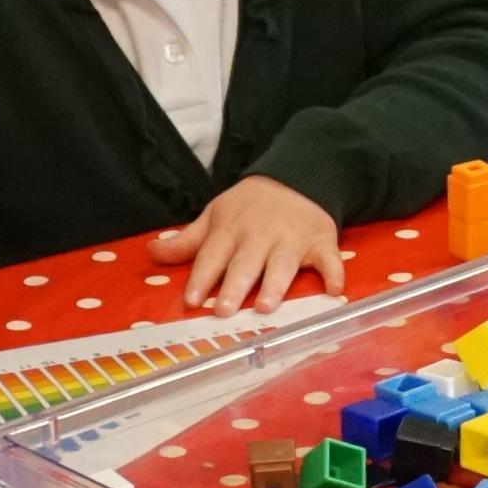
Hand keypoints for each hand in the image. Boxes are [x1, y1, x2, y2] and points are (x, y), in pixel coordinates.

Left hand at [155, 176, 346, 312]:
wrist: (297, 176)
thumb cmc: (249, 206)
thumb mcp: (215, 216)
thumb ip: (186, 241)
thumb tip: (152, 251)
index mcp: (231, 230)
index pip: (212, 255)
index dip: (202, 278)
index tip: (192, 300)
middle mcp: (260, 235)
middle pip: (245, 263)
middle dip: (235, 286)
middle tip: (224, 311)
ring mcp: (292, 239)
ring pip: (282, 264)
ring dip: (275, 284)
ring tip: (266, 307)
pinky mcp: (321, 241)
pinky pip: (328, 258)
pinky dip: (333, 273)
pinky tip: (335, 290)